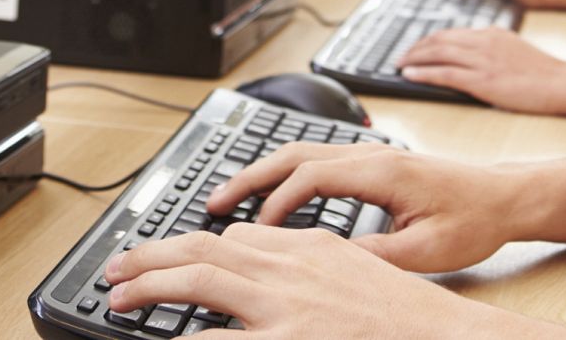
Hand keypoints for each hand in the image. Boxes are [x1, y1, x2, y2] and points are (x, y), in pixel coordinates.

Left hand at [102, 224, 497, 337]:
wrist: (448, 335)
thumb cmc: (409, 317)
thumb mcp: (361, 274)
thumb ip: (316, 270)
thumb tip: (276, 277)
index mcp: (311, 248)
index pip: (236, 236)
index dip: (191, 245)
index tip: (164, 256)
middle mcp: (294, 267)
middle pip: (206, 246)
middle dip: (152, 255)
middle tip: (118, 270)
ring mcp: (289, 306)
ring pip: (201, 278)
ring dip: (150, 285)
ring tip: (117, 299)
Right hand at [203, 142, 522, 273]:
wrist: (504, 196)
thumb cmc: (473, 219)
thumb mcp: (426, 250)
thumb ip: (375, 256)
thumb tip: (328, 263)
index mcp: (384, 170)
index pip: (313, 175)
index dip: (277, 201)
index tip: (254, 231)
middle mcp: (373, 154)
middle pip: (295, 153)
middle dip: (250, 177)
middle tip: (212, 203)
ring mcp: (372, 154)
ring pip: (303, 152)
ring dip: (263, 173)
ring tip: (228, 199)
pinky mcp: (374, 162)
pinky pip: (318, 160)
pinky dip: (285, 175)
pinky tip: (271, 197)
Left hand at [400, 28, 565, 113]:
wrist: (561, 82)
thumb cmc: (542, 72)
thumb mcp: (514, 48)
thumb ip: (491, 47)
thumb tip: (469, 54)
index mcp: (491, 33)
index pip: (451, 33)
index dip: (428, 40)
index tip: (415, 48)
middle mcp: (483, 42)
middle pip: (439, 40)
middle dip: (415, 48)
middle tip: (400, 56)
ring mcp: (482, 60)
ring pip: (437, 53)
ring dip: (414, 59)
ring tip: (399, 65)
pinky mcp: (483, 80)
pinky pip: (445, 73)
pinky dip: (424, 73)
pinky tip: (410, 75)